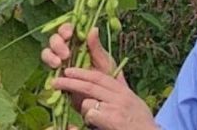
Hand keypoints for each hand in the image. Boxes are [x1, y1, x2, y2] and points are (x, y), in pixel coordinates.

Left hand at [41, 25, 158, 128]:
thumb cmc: (140, 124)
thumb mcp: (132, 104)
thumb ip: (116, 95)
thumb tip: (98, 91)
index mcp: (124, 91)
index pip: (101, 77)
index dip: (84, 72)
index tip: (69, 71)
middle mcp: (121, 96)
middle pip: (91, 84)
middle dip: (72, 81)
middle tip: (56, 81)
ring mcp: (117, 107)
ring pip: (88, 100)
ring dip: (84, 109)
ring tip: (92, 120)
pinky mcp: (113, 119)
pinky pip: (92, 114)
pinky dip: (89, 119)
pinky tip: (96, 125)